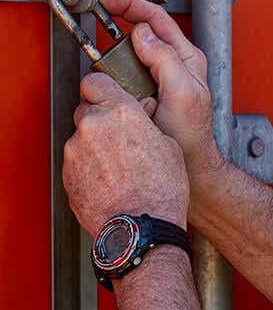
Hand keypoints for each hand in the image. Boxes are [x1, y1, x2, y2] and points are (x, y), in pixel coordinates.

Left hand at [64, 73, 188, 235]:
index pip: (96, 81)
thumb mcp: (169, 146)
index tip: (108, 93)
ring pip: (81, 137)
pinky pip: (77, 162)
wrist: (141, 228)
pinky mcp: (67, 174)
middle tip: (120, 136)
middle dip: (101, 119)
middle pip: (86, 109)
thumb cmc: (161, 190)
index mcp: (121, 112)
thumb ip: (146, 123)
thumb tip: (141, 116)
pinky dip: (89, 167)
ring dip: (95, 145)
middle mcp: (93, 126)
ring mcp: (75, 151)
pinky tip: (109, 180)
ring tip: (118, 166)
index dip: (104, 88)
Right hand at [98, 0, 220, 178]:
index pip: (157, 18)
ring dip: (113, 49)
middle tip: (95, 18)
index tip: (106, 2)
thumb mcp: (182, 93)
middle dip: (119, 21)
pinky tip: (106, 78)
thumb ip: (166, 60)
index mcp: (187, 57)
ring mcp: (159, 76)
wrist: (189, 163)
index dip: (130, 5)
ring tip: (100, 54)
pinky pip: (124, 72)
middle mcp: (174, 62)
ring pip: (130, 51)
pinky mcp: (146, 90)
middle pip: (142, 29)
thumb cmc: (191, 134)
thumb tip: (142, 33)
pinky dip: (112, 70)